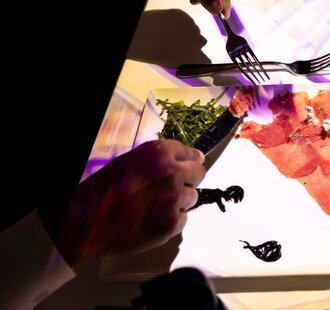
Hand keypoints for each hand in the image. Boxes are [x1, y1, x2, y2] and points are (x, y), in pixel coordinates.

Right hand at [38, 140, 205, 265]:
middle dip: (189, 181)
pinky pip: (183, 220)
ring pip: (192, 198)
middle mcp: (172, 172)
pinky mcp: (172, 222)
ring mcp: (174, 198)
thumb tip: (193, 158)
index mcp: (160, 152)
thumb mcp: (131, 162)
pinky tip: (151, 222)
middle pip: (199, 174)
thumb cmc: (104, 189)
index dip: (187, 163)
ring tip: (154, 208)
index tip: (185, 169)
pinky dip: (171, 222)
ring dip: (179, 203)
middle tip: (171, 190)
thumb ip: (160, 160)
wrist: (85, 220)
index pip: (191, 153)